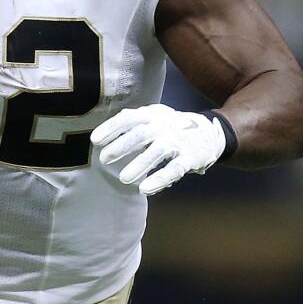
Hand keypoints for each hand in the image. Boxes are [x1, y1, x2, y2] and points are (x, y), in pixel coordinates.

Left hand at [91, 104, 227, 194]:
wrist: (207, 131)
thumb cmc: (169, 127)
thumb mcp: (151, 118)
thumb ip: (130, 125)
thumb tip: (99, 138)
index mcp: (152, 115)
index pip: (129, 118)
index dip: (111, 128)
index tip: (95, 140)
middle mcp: (164, 126)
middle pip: (141, 134)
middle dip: (122, 146)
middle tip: (104, 159)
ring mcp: (178, 141)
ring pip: (158, 152)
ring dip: (139, 165)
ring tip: (123, 178)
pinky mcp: (189, 158)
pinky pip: (174, 169)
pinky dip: (159, 179)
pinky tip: (145, 189)